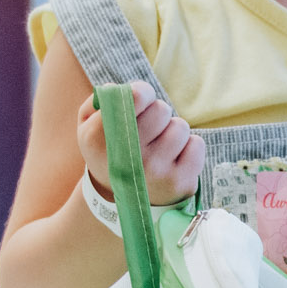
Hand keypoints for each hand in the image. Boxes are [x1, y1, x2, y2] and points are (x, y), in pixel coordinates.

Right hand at [76, 88, 204, 205]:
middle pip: (162, 109)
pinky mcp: (180, 183)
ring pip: (180, 126)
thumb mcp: (89, 125)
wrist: (123, 198)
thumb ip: (103, 99)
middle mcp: (127, 156)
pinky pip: (197, 144)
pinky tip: (174, 158)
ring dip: (173, 132)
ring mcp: (155, 171)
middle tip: (149, 130)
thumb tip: (122, 89)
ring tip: (160, 146)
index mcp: (99, 137)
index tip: (141, 100)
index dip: (143, 93)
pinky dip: (189, 147)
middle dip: (158, 114)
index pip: (137, 95)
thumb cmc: (111, 151)